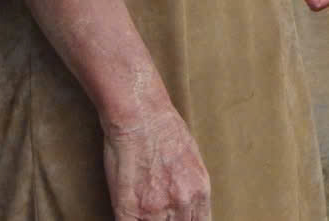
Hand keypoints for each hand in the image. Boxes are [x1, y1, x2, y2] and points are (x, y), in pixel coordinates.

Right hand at [102, 104, 211, 219]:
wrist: (140, 117)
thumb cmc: (165, 130)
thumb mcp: (192, 159)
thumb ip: (191, 186)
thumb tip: (189, 202)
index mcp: (200, 191)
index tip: (180, 220)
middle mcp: (182, 203)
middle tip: (161, 215)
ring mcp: (155, 209)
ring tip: (145, 210)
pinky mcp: (128, 209)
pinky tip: (130, 216)